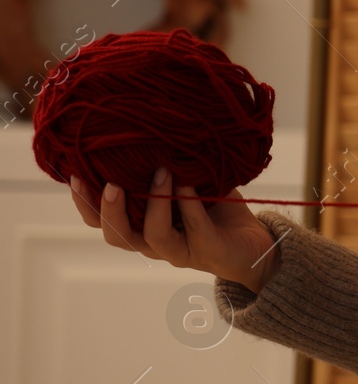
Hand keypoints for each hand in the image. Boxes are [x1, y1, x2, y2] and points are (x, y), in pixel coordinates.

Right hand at [68, 168, 281, 292]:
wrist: (256, 243)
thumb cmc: (217, 210)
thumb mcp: (189, 183)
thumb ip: (169, 166)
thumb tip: (153, 131)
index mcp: (142, 226)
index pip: (101, 221)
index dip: (84, 203)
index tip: (74, 175)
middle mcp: (154, 243)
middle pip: (117, 235)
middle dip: (109, 210)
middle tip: (110, 183)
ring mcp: (179, 251)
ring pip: (153, 236)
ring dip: (155, 202)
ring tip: (161, 172)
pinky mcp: (207, 251)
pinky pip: (195, 229)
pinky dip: (191, 204)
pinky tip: (190, 183)